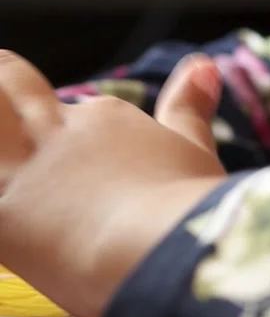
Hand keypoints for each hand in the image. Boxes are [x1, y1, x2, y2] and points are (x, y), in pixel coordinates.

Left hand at [0, 51, 225, 316]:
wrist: (161, 252)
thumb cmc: (187, 208)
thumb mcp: (194, 151)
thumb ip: (190, 107)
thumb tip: (203, 64)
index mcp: (105, 118)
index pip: (62, 105)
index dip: (53, 122)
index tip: (57, 147)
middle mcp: (60, 133)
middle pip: (8, 85)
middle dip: (2, 85)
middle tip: (3, 94)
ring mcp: (27, 170)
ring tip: (7, 150)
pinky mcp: (3, 213)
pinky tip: (4, 210)